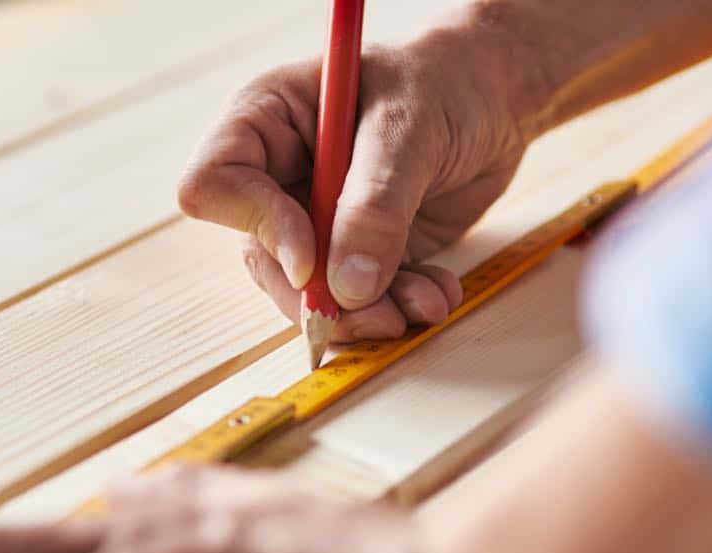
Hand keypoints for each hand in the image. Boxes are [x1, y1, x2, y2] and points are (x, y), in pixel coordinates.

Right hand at [177, 25, 536, 339]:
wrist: (498, 96)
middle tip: (376, 312)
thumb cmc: (447, 79)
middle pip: (260, 256)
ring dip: (365, 312)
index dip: (257, 227)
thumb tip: (348, 286)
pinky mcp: (352, 251)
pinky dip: (397, 306)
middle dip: (318, 296)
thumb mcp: (410, 127)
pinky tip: (435, 293)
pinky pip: (356, 299)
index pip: (214, 186)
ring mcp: (313, 217)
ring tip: (423, 304)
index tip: (312, 258)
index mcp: (265, 121)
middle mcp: (277, 174)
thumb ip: (377, 205)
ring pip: (305, 292)